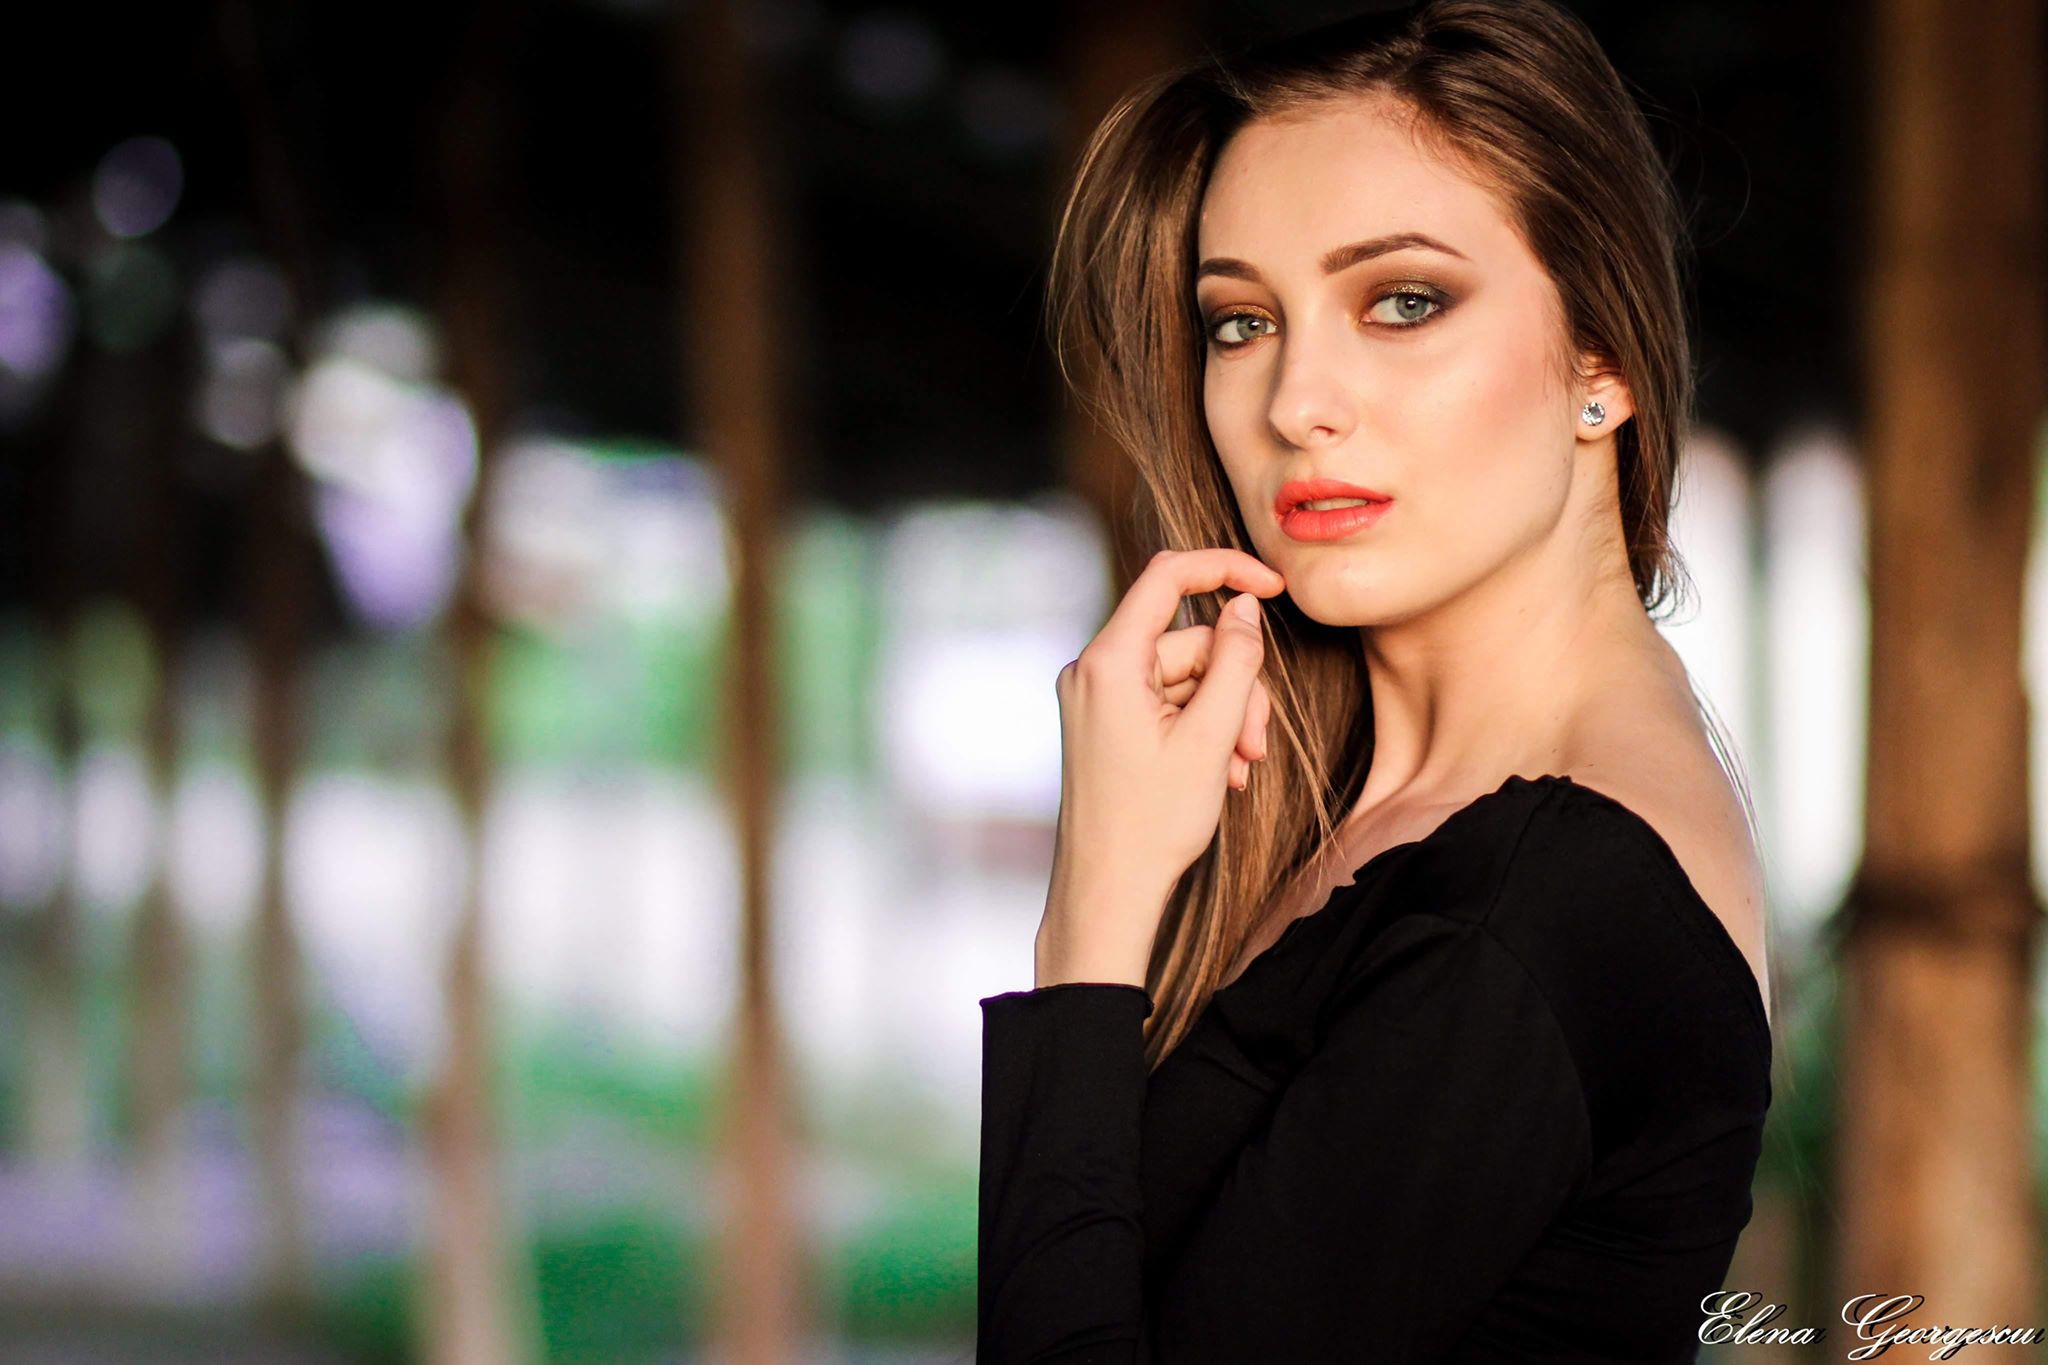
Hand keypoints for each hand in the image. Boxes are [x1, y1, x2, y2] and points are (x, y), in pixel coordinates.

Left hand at [1037, 548, 1283, 987]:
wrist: (1107, 890)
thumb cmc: (1153, 822)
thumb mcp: (1211, 736)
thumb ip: (1235, 662)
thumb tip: (1244, 608)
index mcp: (1109, 662)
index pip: (1168, 577)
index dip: (1226, 569)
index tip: (1275, 587)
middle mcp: (1093, 671)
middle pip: (1188, 642)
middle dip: (1235, 686)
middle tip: (1256, 745)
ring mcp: (1096, 699)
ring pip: (1185, 679)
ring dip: (1223, 718)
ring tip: (1238, 770)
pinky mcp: (1104, 724)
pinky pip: (1165, 705)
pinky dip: (1198, 731)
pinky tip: (1218, 775)